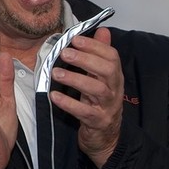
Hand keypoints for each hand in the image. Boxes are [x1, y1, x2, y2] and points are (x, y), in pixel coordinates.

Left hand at [49, 27, 123, 167]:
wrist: (105, 137)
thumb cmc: (98, 102)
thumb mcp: (100, 78)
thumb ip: (100, 54)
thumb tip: (103, 31)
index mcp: (114, 76)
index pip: (112, 56)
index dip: (95, 46)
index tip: (75, 39)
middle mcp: (114, 89)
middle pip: (107, 70)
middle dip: (86, 59)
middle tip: (64, 53)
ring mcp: (108, 106)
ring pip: (97, 89)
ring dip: (76, 79)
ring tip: (56, 73)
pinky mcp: (98, 121)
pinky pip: (85, 112)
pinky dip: (69, 104)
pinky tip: (54, 96)